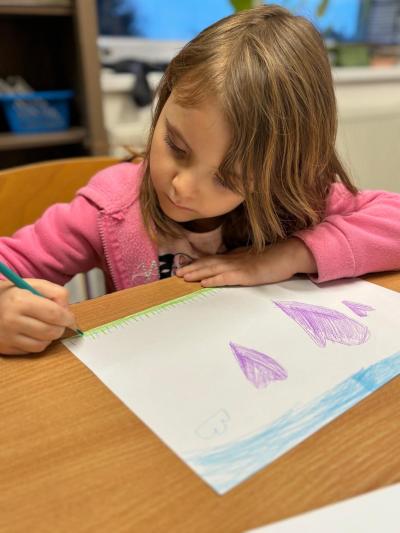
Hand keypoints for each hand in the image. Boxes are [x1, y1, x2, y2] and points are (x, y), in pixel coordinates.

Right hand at [0, 279, 76, 354]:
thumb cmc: (12, 294)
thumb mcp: (33, 284)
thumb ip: (55, 292)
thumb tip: (68, 311)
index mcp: (20, 301)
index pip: (54, 314)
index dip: (68, 318)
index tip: (71, 319)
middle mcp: (12, 320)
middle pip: (50, 331)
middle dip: (61, 327)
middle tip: (60, 322)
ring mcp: (7, 336)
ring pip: (43, 344)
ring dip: (50, 336)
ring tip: (46, 325)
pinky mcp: (5, 348)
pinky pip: (32, 350)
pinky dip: (39, 343)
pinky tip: (34, 333)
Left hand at [176, 238, 316, 286]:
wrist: (289, 254)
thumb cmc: (272, 259)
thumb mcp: (251, 260)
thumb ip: (238, 263)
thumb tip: (225, 270)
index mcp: (234, 256)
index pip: (211, 260)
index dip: (196, 264)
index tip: (182, 268)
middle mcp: (234, 259)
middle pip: (208, 263)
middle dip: (191, 268)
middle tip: (175, 273)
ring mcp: (240, 266)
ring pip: (214, 269)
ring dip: (198, 273)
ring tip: (184, 277)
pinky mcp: (248, 274)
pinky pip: (228, 277)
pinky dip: (215, 280)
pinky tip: (205, 283)